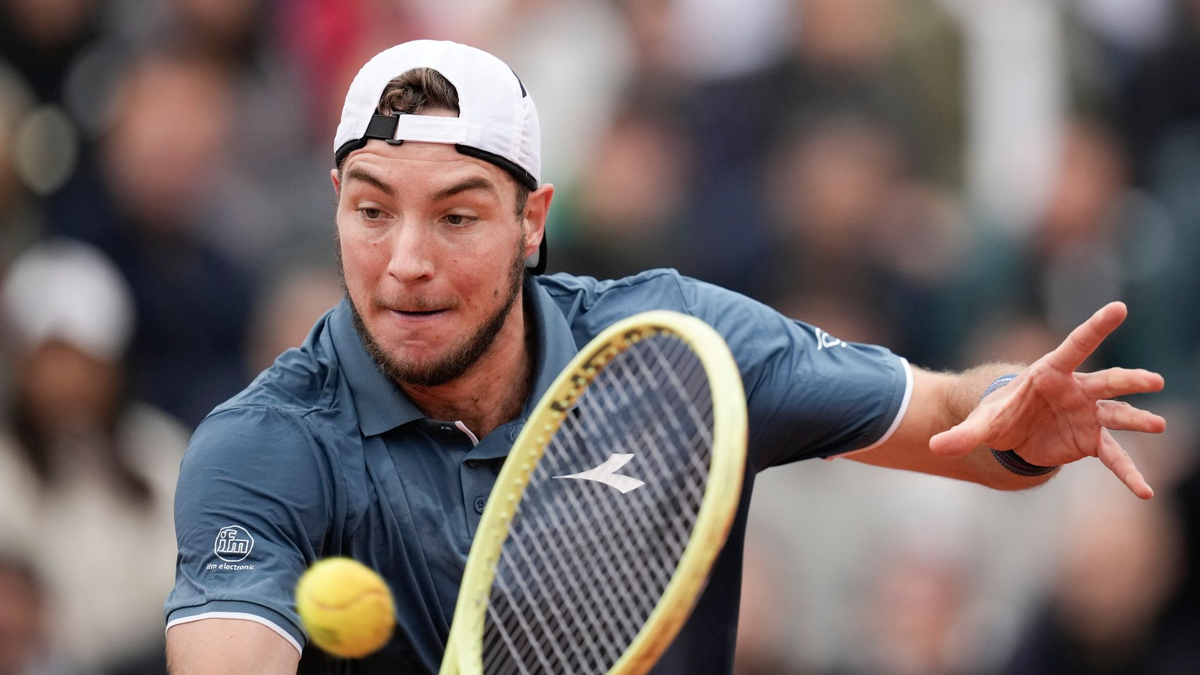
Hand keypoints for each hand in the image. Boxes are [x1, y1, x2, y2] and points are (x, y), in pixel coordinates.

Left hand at [929, 302, 1165, 498]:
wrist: (1011, 431)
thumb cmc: (998, 414)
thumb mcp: (979, 424)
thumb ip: (962, 435)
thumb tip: (935, 447)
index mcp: (1049, 373)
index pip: (1075, 346)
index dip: (1095, 327)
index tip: (1119, 308)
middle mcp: (1076, 390)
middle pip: (1106, 381)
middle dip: (1128, 381)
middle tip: (1153, 381)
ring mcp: (1087, 414)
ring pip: (1117, 414)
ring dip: (1138, 419)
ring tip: (1158, 425)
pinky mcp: (1090, 440)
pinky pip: (1113, 456)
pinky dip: (1127, 473)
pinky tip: (1144, 490)